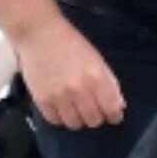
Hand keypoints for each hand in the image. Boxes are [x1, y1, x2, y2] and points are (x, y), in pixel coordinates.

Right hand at [15, 15, 125, 129]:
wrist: (38, 33)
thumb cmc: (69, 42)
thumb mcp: (96, 59)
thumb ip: (109, 83)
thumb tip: (118, 105)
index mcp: (97, 78)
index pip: (112, 110)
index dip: (113, 115)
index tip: (111, 114)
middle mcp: (79, 90)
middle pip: (94, 120)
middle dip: (95, 116)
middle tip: (90, 107)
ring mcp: (60, 96)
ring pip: (75, 124)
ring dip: (77, 118)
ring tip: (73, 107)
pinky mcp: (42, 99)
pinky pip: (55, 120)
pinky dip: (59, 116)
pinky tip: (59, 106)